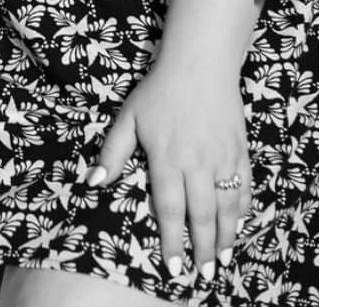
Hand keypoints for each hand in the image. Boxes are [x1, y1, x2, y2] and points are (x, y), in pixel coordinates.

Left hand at [86, 58, 249, 283]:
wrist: (199, 65)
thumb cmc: (158, 91)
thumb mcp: (128, 117)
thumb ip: (113, 152)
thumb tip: (94, 182)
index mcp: (167, 158)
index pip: (170, 208)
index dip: (172, 240)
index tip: (173, 266)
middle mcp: (197, 163)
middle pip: (201, 215)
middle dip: (201, 249)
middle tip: (202, 274)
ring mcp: (222, 158)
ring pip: (227, 207)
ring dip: (225, 236)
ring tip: (221, 260)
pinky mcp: (239, 152)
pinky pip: (244, 188)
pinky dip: (242, 210)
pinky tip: (238, 225)